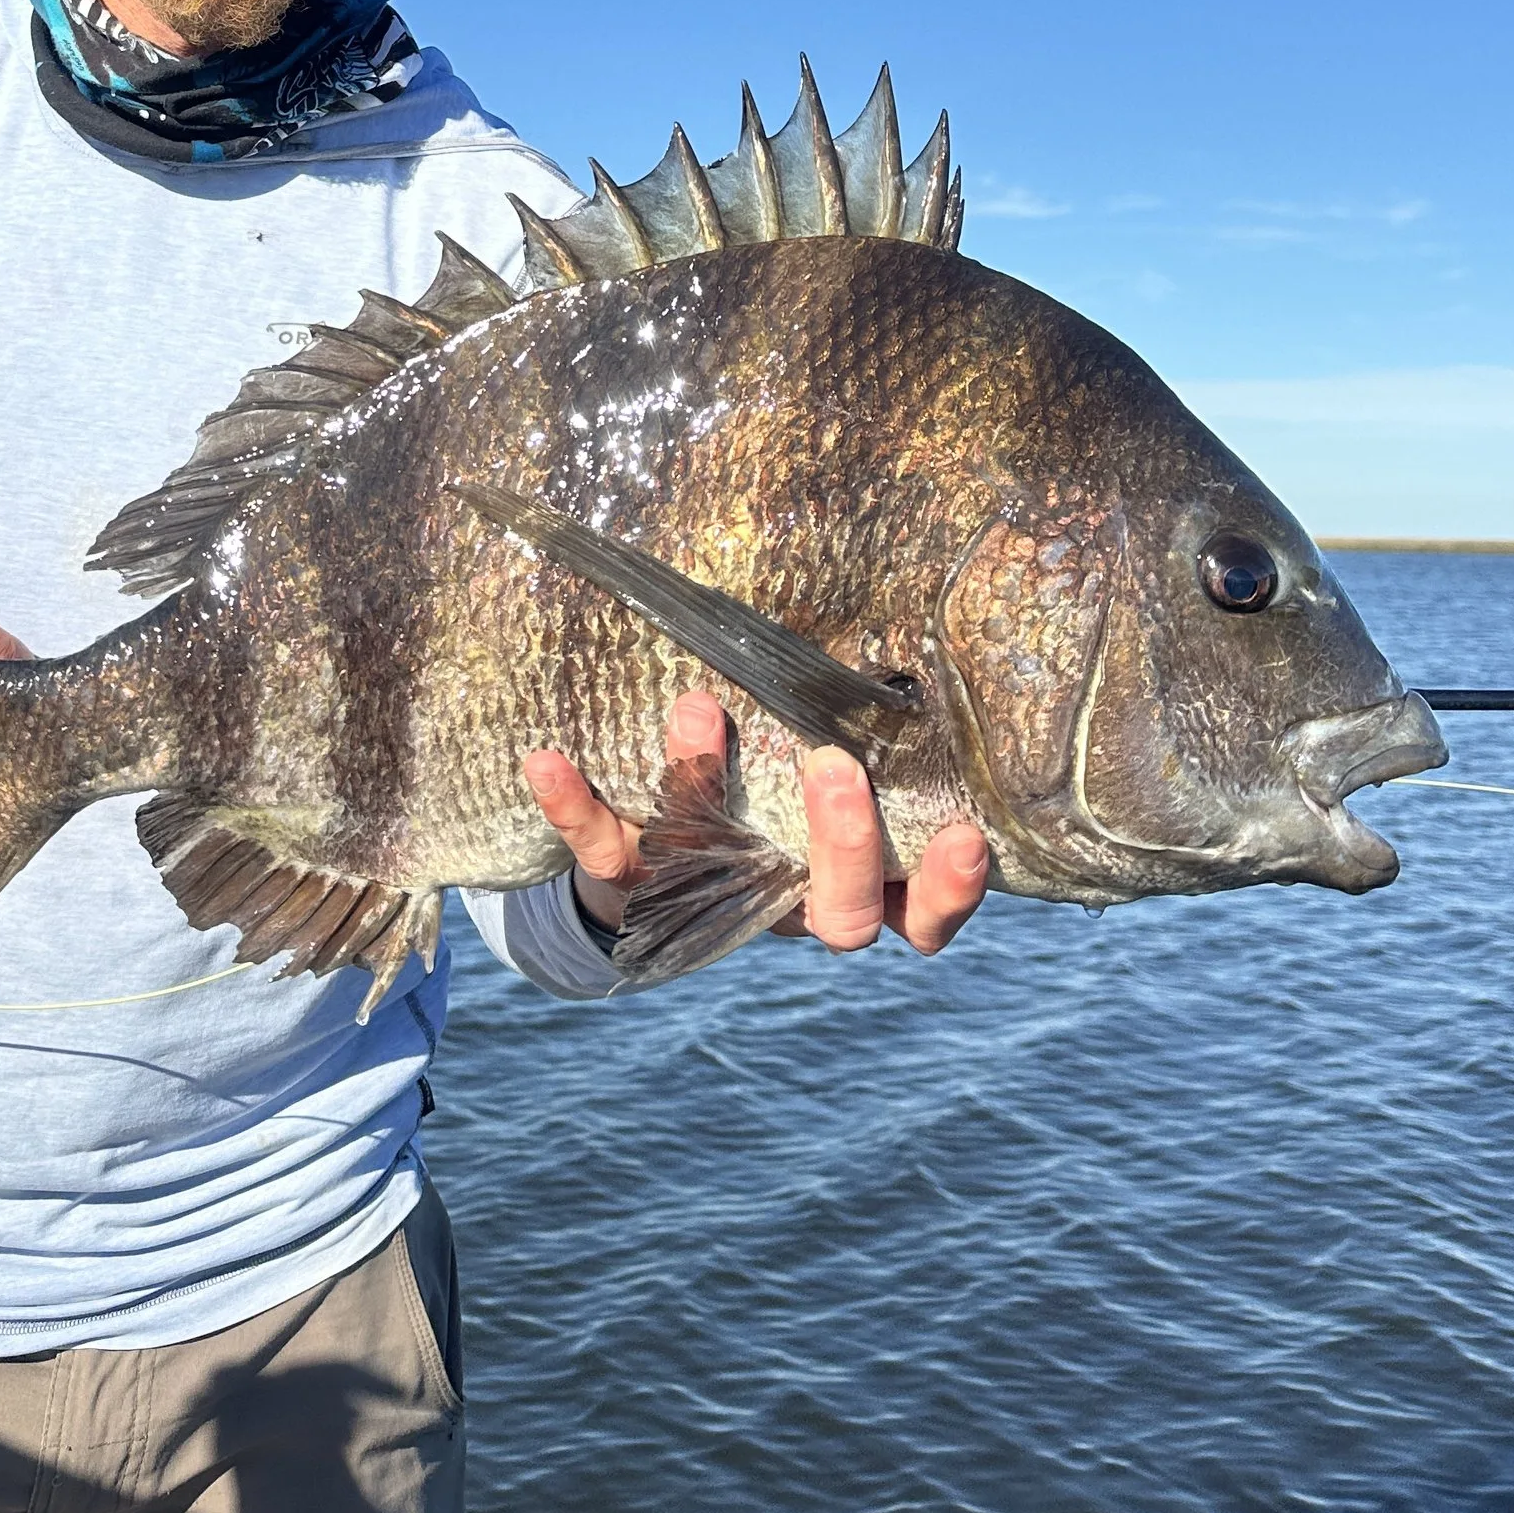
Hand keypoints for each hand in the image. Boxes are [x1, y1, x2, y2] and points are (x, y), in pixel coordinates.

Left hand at [523, 691, 989, 958]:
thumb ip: (865, 707)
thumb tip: (903, 597)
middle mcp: (793, 900)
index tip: (968, 832)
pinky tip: (546, 758)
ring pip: (719, 881)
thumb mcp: (827, 738)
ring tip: (695, 712)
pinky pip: (603, 855)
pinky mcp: (633, 883)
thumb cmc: (778, 767)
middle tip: (833, 766)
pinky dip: (575, 808)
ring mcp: (715, 897)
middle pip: (841, 915)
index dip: (950, 886)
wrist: (657, 835)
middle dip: (843, 845)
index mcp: (861, 875)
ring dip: (707, 798)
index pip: (923, 911)